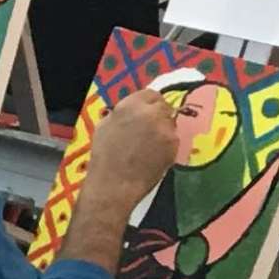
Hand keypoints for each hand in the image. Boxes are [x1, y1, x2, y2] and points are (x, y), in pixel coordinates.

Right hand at [85, 90, 186, 211]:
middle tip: (150, 129)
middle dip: (158, 115)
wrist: (115, 184)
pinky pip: (173, 139)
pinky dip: (166, 145)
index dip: (148, 103)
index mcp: (129, 105)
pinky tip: (153, 155)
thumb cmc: (105, 159)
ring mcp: (164, 128)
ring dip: (162, 130)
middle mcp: (150, 113)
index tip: (147, 111)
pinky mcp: (173, 144)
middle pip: (163, 106)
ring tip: (148, 146)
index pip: (150, 94)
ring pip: (170, 123)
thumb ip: (121, 113)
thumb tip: (132, 110)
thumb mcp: (104, 127)